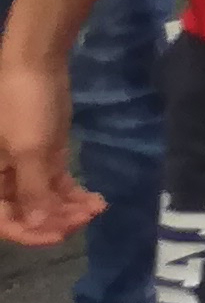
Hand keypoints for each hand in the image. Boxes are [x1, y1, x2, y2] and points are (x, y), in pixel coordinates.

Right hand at [0, 55, 93, 245]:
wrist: (35, 66)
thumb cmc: (22, 107)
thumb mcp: (28, 150)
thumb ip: (33, 190)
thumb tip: (38, 224)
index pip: (3, 220)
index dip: (29, 234)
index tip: (61, 235)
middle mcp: (4, 178)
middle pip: (27, 214)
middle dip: (56, 220)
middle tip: (85, 218)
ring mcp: (26, 168)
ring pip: (46, 201)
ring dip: (70, 209)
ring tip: (96, 208)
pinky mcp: (46, 156)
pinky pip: (58, 185)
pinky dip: (76, 195)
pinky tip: (97, 201)